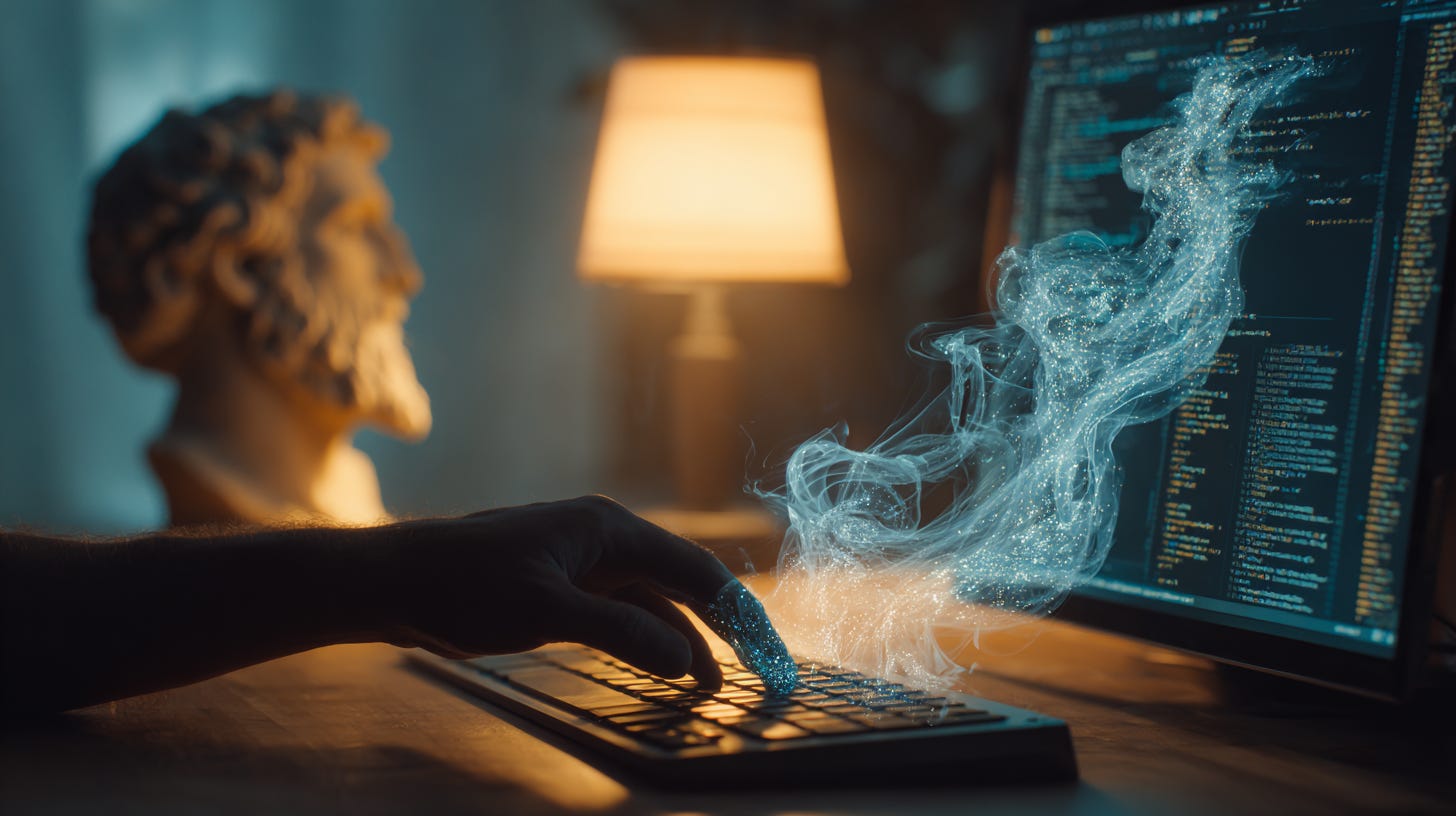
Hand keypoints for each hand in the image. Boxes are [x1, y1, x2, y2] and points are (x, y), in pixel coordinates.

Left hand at [377, 495, 753, 690]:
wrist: (394, 580)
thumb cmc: (463, 586)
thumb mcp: (545, 612)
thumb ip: (618, 632)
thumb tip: (684, 659)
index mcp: (608, 528)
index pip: (693, 567)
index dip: (735, 611)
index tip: (765, 651)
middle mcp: (603, 537)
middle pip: (680, 579)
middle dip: (719, 624)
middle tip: (754, 670)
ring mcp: (581, 560)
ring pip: (651, 598)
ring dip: (682, 637)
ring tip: (710, 684)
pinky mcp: (561, 584)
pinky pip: (621, 609)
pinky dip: (645, 637)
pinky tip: (658, 665)